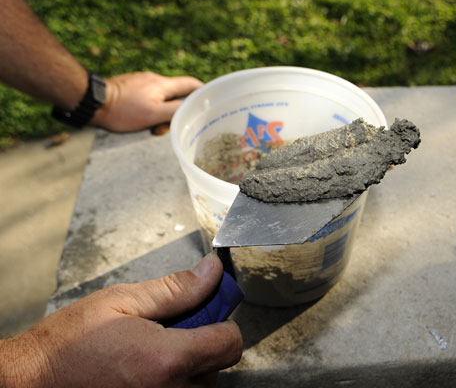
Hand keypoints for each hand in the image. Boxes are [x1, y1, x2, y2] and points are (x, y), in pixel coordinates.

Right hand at [0, 253, 241, 387]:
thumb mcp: (122, 301)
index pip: (230, 342)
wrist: (32, 382)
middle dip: (203, 339)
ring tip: (152, 347)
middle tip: (170, 326)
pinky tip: (146, 367)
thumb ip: (176, 288)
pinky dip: (174, 378)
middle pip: (218, 362)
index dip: (222, 320)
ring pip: (202, 381)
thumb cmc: (68, 343)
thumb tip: (211, 272)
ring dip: (189, 361)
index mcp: (167, 360)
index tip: (207, 308)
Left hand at [92, 72, 202, 131]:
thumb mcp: (153, 115)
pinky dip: (150, 108)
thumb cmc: (123, 110)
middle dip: (178, 110)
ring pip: (161, 97)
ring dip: (162, 112)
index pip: (191, 85)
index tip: (210, 102)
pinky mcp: (130, 86)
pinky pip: (147, 97)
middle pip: (176, 93)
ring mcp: (141, 81)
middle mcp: (154, 79)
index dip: (203, 92)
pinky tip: (141, 119)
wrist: (92, 101)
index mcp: (163, 84)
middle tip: (172, 125)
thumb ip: (175, 111)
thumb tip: (192, 109)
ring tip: (152, 128)